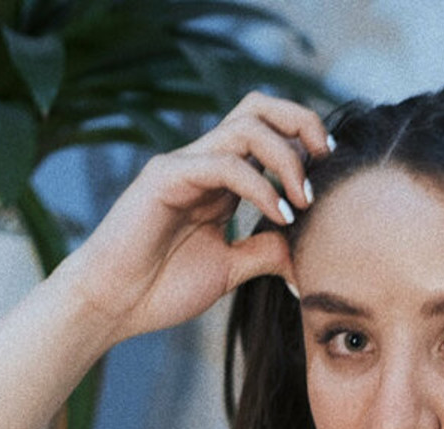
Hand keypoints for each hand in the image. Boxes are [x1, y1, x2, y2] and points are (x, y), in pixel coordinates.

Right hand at [64, 92, 330, 343]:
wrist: (113, 306)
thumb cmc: (160, 289)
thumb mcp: (228, 270)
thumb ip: (265, 252)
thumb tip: (306, 250)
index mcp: (219, 181)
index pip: (268, 133)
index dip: (304, 144)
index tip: (330, 178)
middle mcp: (204, 163)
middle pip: (259, 108)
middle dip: (301, 124)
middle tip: (325, 162)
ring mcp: (184, 165)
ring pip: (246, 127)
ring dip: (286, 158)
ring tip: (303, 201)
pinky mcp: (166, 177)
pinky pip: (224, 164)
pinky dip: (260, 185)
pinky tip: (278, 215)